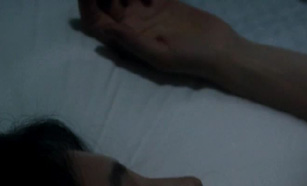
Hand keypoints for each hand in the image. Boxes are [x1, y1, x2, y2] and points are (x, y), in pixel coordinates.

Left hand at [77, 0, 242, 77]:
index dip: (87, 4)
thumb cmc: (190, 59)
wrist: (219, 49)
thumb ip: (132, 42)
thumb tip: (106, 28)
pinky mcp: (159, 1)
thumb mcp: (160, 55)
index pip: (95, 20)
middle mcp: (130, 24)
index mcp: (125, 40)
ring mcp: (143, 11)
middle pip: (104, 1)